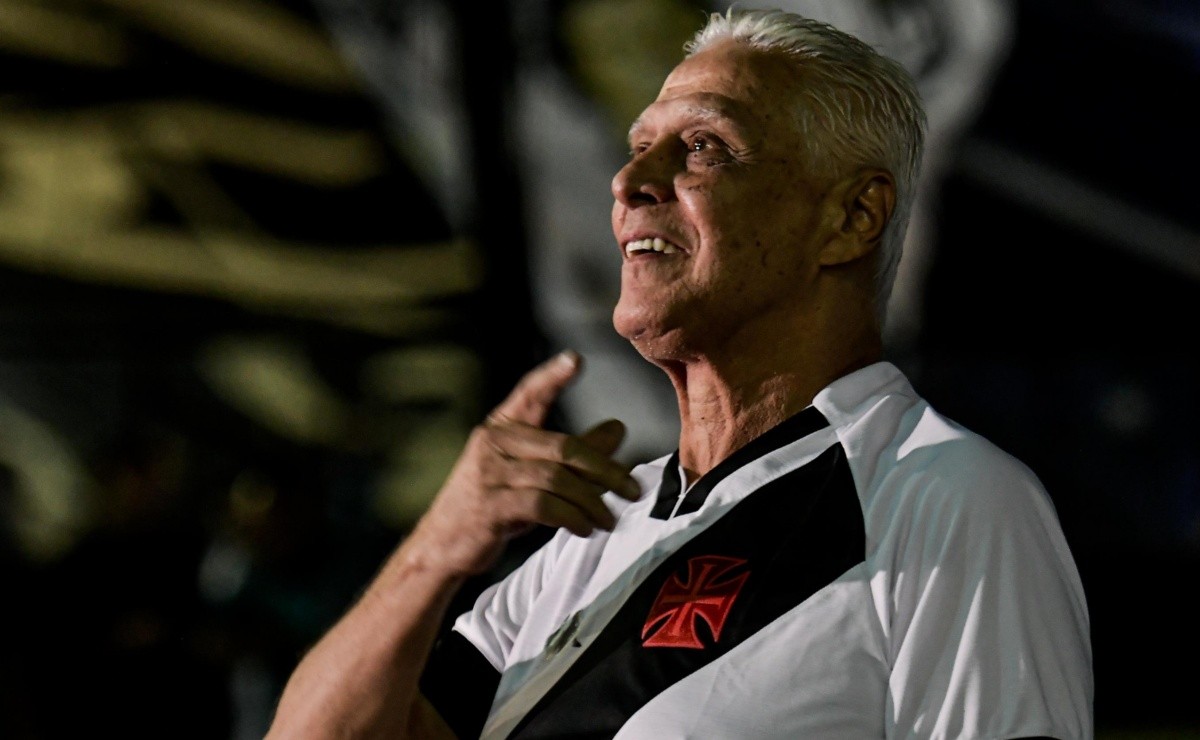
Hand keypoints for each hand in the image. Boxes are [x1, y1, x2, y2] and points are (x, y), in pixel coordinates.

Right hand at [406, 351, 640, 576]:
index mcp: (501, 428)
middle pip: (563, 448)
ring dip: (591, 502)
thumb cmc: (494, 506)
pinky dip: (571, 517)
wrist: (443, 545)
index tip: (576, 359)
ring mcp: (489, 474)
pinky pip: (543, 505)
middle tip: (632, 489)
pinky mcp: (490, 506)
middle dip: (605, 469)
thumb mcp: (533, 476)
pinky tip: (585, 528)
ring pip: (557, 479)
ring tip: (609, 519)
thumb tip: (618, 428)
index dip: (552, 376)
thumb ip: (574, 454)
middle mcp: (493, 443)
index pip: (529, 394)